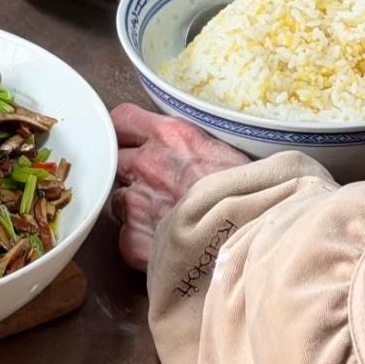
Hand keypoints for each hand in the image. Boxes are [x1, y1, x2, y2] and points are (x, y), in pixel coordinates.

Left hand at [111, 103, 247, 271]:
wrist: (249, 235)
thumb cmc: (248, 194)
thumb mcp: (222, 150)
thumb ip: (191, 144)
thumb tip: (187, 148)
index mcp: (168, 136)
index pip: (122, 120)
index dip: (122, 132)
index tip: (126, 140)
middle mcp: (146, 165)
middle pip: (116, 161)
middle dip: (129, 171)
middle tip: (154, 184)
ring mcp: (137, 204)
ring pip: (119, 201)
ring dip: (136, 207)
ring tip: (167, 217)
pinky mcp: (135, 241)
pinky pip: (127, 237)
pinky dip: (141, 241)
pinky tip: (167, 243)